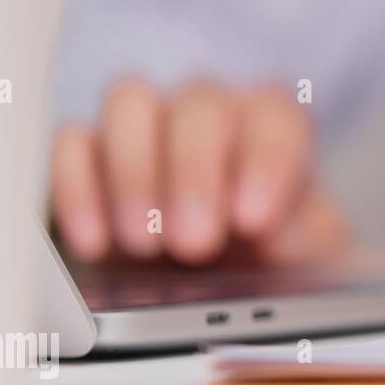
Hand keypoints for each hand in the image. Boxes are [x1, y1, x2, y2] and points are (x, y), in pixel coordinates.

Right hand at [50, 79, 346, 264]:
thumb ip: (307, 236)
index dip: (265, 161)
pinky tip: (97, 243)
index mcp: (275, 122)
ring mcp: (147, 124)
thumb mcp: (313, 252)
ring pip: (129, 102)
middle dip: (195, 174)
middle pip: (199, 105)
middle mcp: (211, 111)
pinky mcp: (91, 155)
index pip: (274, 115)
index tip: (254, 219)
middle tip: (196, 243)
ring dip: (134, 173)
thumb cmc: (278, 254)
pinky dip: (77, 190)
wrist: (235, 282)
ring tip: (145, 243)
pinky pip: (71, 144)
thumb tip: (279, 231)